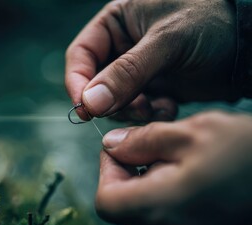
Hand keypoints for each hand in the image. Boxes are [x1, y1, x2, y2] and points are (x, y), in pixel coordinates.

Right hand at [65, 0, 236, 120]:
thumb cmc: (210, 24)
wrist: (247, 46)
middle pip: (94, 83)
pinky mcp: (152, 89)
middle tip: (134, 109)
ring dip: (131, 111)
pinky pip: (136, 110)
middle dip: (110, 102)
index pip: (81, 55)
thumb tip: (90, 102)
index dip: (77, 82)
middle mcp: (121, 47)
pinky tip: (170, 107)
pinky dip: (149, 115)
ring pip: (114, 101)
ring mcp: (136, 71)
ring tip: (155, 107)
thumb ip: (127, 72)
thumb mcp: (167, 41)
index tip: (85, 109)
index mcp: (116, 23)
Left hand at [96, 111, 251, 224]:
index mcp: (158, 209)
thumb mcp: (191, 133)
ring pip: (144, 214)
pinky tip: (191, 176)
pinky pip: (167, 221)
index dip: (108, 170)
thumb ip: (142, 140)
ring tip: (178, 159)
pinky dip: (167, 196)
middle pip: (124, 207)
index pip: (106, 200)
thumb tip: (111, 144)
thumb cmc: (248, 154)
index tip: (124, 147)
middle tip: (154, 148)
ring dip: (149, 184)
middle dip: (130, 173)